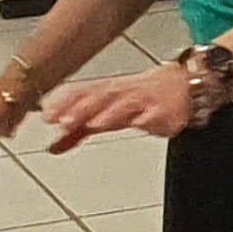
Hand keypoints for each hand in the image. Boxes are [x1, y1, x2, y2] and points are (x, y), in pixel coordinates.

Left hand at [38, 68, 198, 148]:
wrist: (184, 85)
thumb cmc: (140, 99)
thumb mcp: (107, 114)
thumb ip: (79, 131)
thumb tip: (52, 146)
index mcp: (108, 92)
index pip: (83, 94)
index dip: (65, 104)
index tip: (48, 115)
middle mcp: (125, 93)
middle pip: (102, 99)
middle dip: (83, 109)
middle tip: (64, 121)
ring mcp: (146, 100)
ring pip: (127, 104)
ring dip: (111, 113)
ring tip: (95, 123)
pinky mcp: (167, 110)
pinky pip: (159, 113)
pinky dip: (150, 117)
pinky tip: (141, 123)